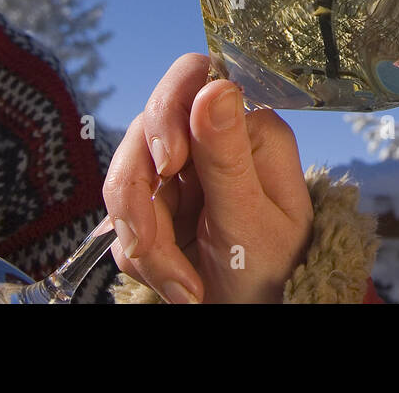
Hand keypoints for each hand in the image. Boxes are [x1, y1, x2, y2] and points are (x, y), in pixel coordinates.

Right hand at [103, 53, 313, 302]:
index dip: (165, 113)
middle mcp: (211, 141)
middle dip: (140, 197)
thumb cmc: (274, 271)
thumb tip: (214, 86)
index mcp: (248, 129)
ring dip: (144, 241)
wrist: (255, 320)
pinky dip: (143, 258)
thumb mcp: (253, 219)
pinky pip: (124, 219)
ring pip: (127, 180)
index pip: (193, 78)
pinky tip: (179, 285)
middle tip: (150, 246)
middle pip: (145, 133)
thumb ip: (227, 156)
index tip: (166, 165)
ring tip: (181, 285)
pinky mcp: (158, 206)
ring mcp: (181, 174)